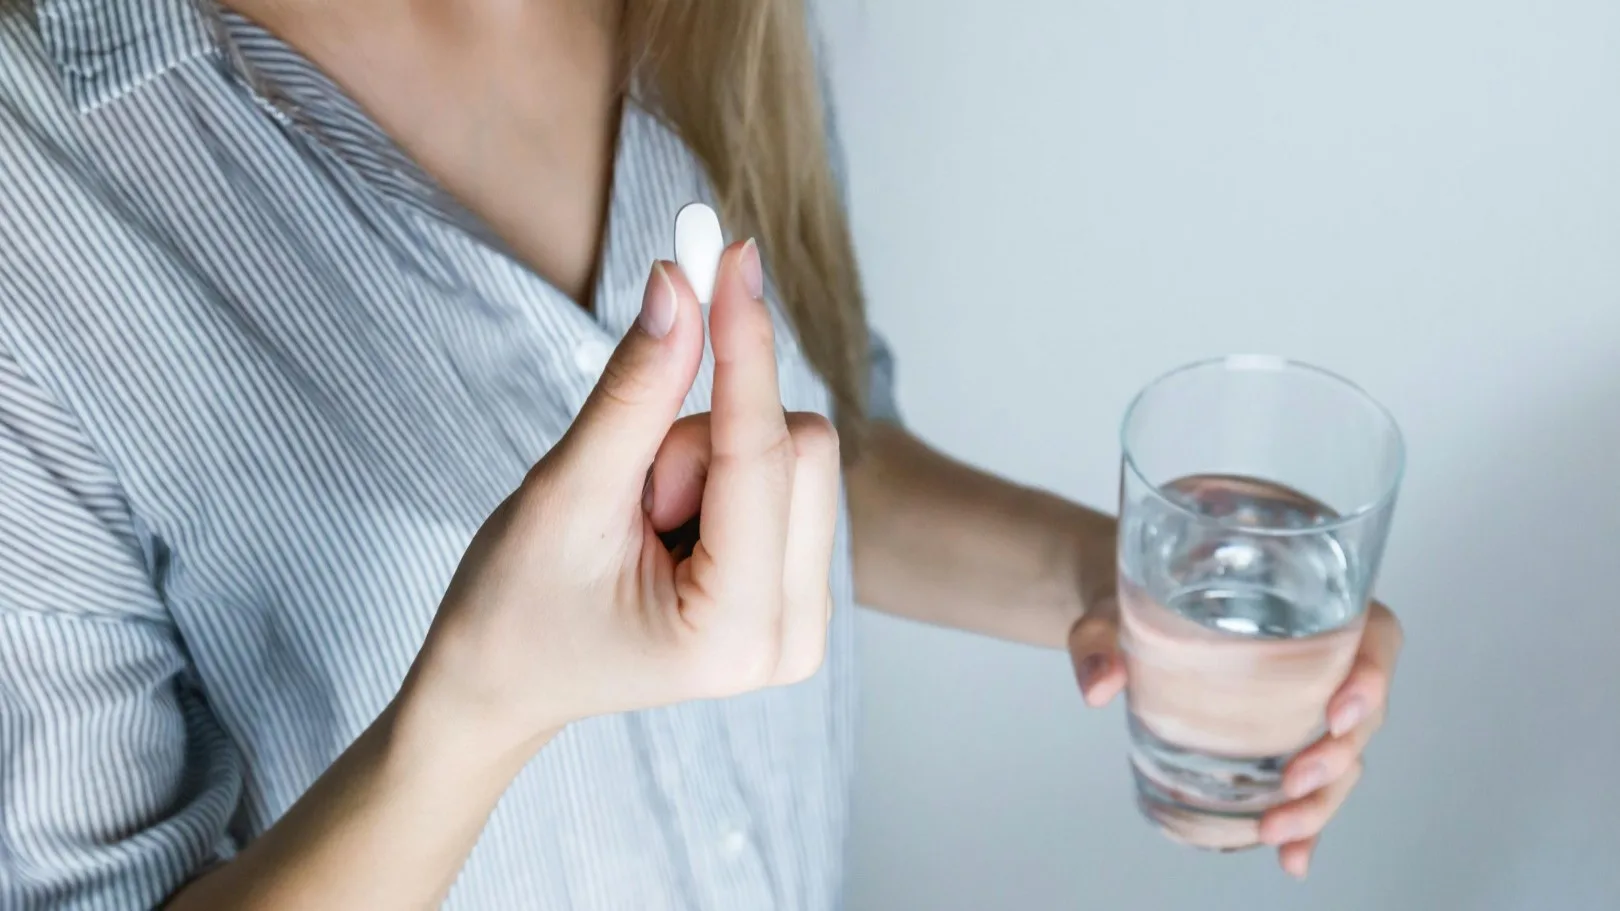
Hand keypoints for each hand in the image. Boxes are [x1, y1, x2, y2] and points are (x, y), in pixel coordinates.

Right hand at [404, 240, 839, 757]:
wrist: (504, 682)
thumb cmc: (515, 608)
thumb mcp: (566, 494)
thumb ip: (633, 391)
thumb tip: (680, 282)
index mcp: (736, 633)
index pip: (761, 453)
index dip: (743, 344)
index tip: (732, 253)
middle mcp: (794, 637)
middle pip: (801, 446)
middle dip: (703, 439)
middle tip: (632, 492)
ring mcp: (805, 618)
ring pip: (795, 454)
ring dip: (707, 459)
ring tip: (642, 520)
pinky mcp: (799, 588)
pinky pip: (786, 475)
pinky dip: (721, 474)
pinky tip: (670, 526)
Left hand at [1068, 595, 1402, 878]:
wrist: (1126, 625)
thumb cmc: (1137, 602)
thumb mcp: (1112, 610)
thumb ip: (1100, 639)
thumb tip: (1099, 684)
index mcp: (1308, 605)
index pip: (1372, 635)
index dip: (1372, 676)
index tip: (1338, 711)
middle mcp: (1322, 658)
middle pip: (1361, 713)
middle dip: (1336, 756)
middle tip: (1294, 782)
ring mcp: (1307, 706)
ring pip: (1343, 759)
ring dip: (1320, 803)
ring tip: (1277, 831)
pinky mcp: (1285, 743)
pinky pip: (1311, 786)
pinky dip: (1306, 825)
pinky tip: (1292, 857)